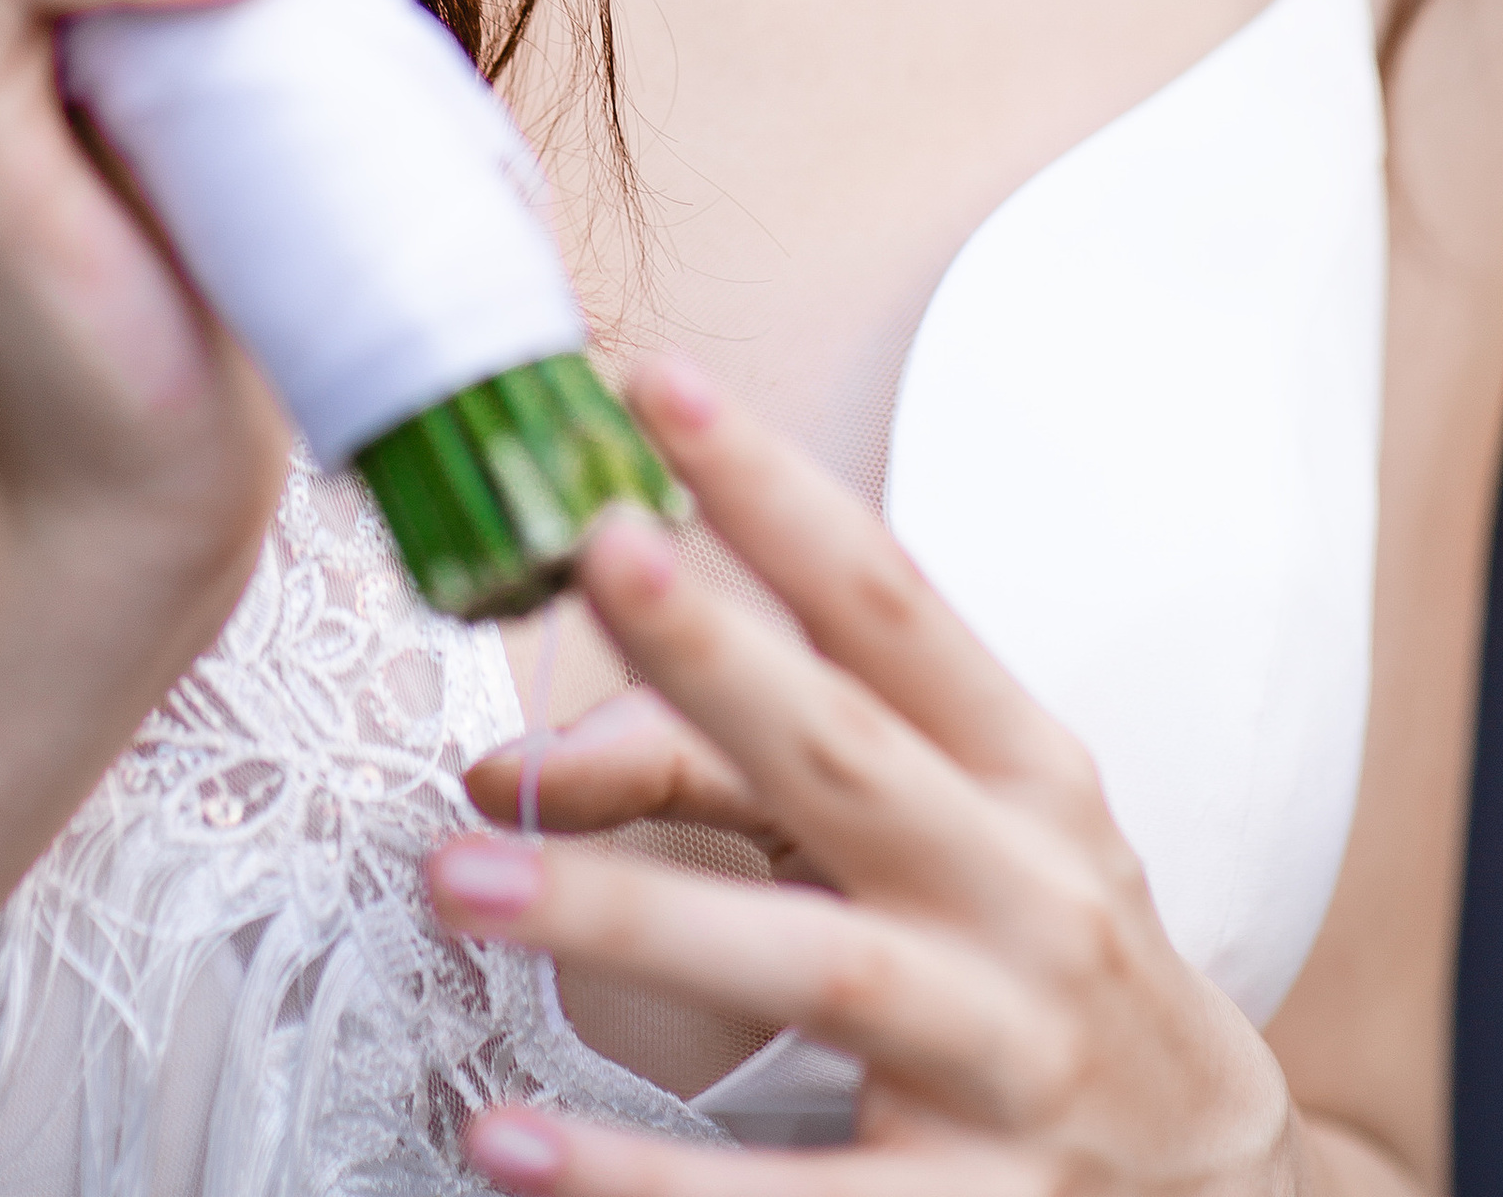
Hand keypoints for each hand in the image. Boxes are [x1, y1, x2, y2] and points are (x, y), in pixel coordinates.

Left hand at [429, 360, 1300, 1194]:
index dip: (776, 492)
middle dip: (722, 652)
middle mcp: (1025, 900)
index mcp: (1023, 776)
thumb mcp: (948, 843)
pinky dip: (642, 1181)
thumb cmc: (1044, 973)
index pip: (891, 603)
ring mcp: (1006, 1065)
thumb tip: (517, 761)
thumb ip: (741, 774)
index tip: (657, 385)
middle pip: (852, 757)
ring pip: (812, 972)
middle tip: (589, 557)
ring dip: (625, 912)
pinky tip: (509, 1141)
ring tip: (458, 873)